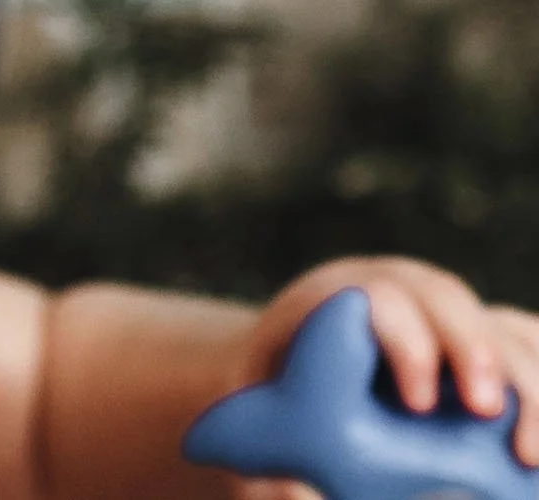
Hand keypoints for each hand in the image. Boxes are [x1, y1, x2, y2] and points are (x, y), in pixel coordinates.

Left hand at [231, 258, 538, 498]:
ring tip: (528, 453)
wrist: (296, 366)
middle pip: (447, 301)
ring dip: (525, 378)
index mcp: (335, 301)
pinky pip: (525, 340)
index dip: (404, 344)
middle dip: (474, 352)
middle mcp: (399, 291)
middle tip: (486, 412)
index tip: (416, 406)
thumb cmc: (277, 398)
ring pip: (499, 324)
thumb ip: (274, 454)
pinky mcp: (485, 337)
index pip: (377, 301)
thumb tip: (293, 495)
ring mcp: (446, 311)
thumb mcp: (259, 415)